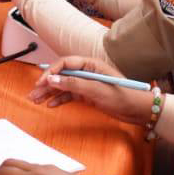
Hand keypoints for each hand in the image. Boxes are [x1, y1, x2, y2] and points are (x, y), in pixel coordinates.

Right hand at [28, 56, 151, 125]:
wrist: (140, 110)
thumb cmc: (124, 96)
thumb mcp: (97, 90)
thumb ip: (74, 84)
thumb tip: (52, 79)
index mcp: (91, 64)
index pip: (65, 63)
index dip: (51, 72)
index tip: (41, 82)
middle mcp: (88, 72)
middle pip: (62, 75)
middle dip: (46, 83)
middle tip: (33, 93)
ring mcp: (87, 84)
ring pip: (64, 86)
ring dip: (50, 93)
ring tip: (36, 100)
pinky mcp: (89, 94)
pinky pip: (70, 95)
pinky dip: (60, 99)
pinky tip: (50, 104)